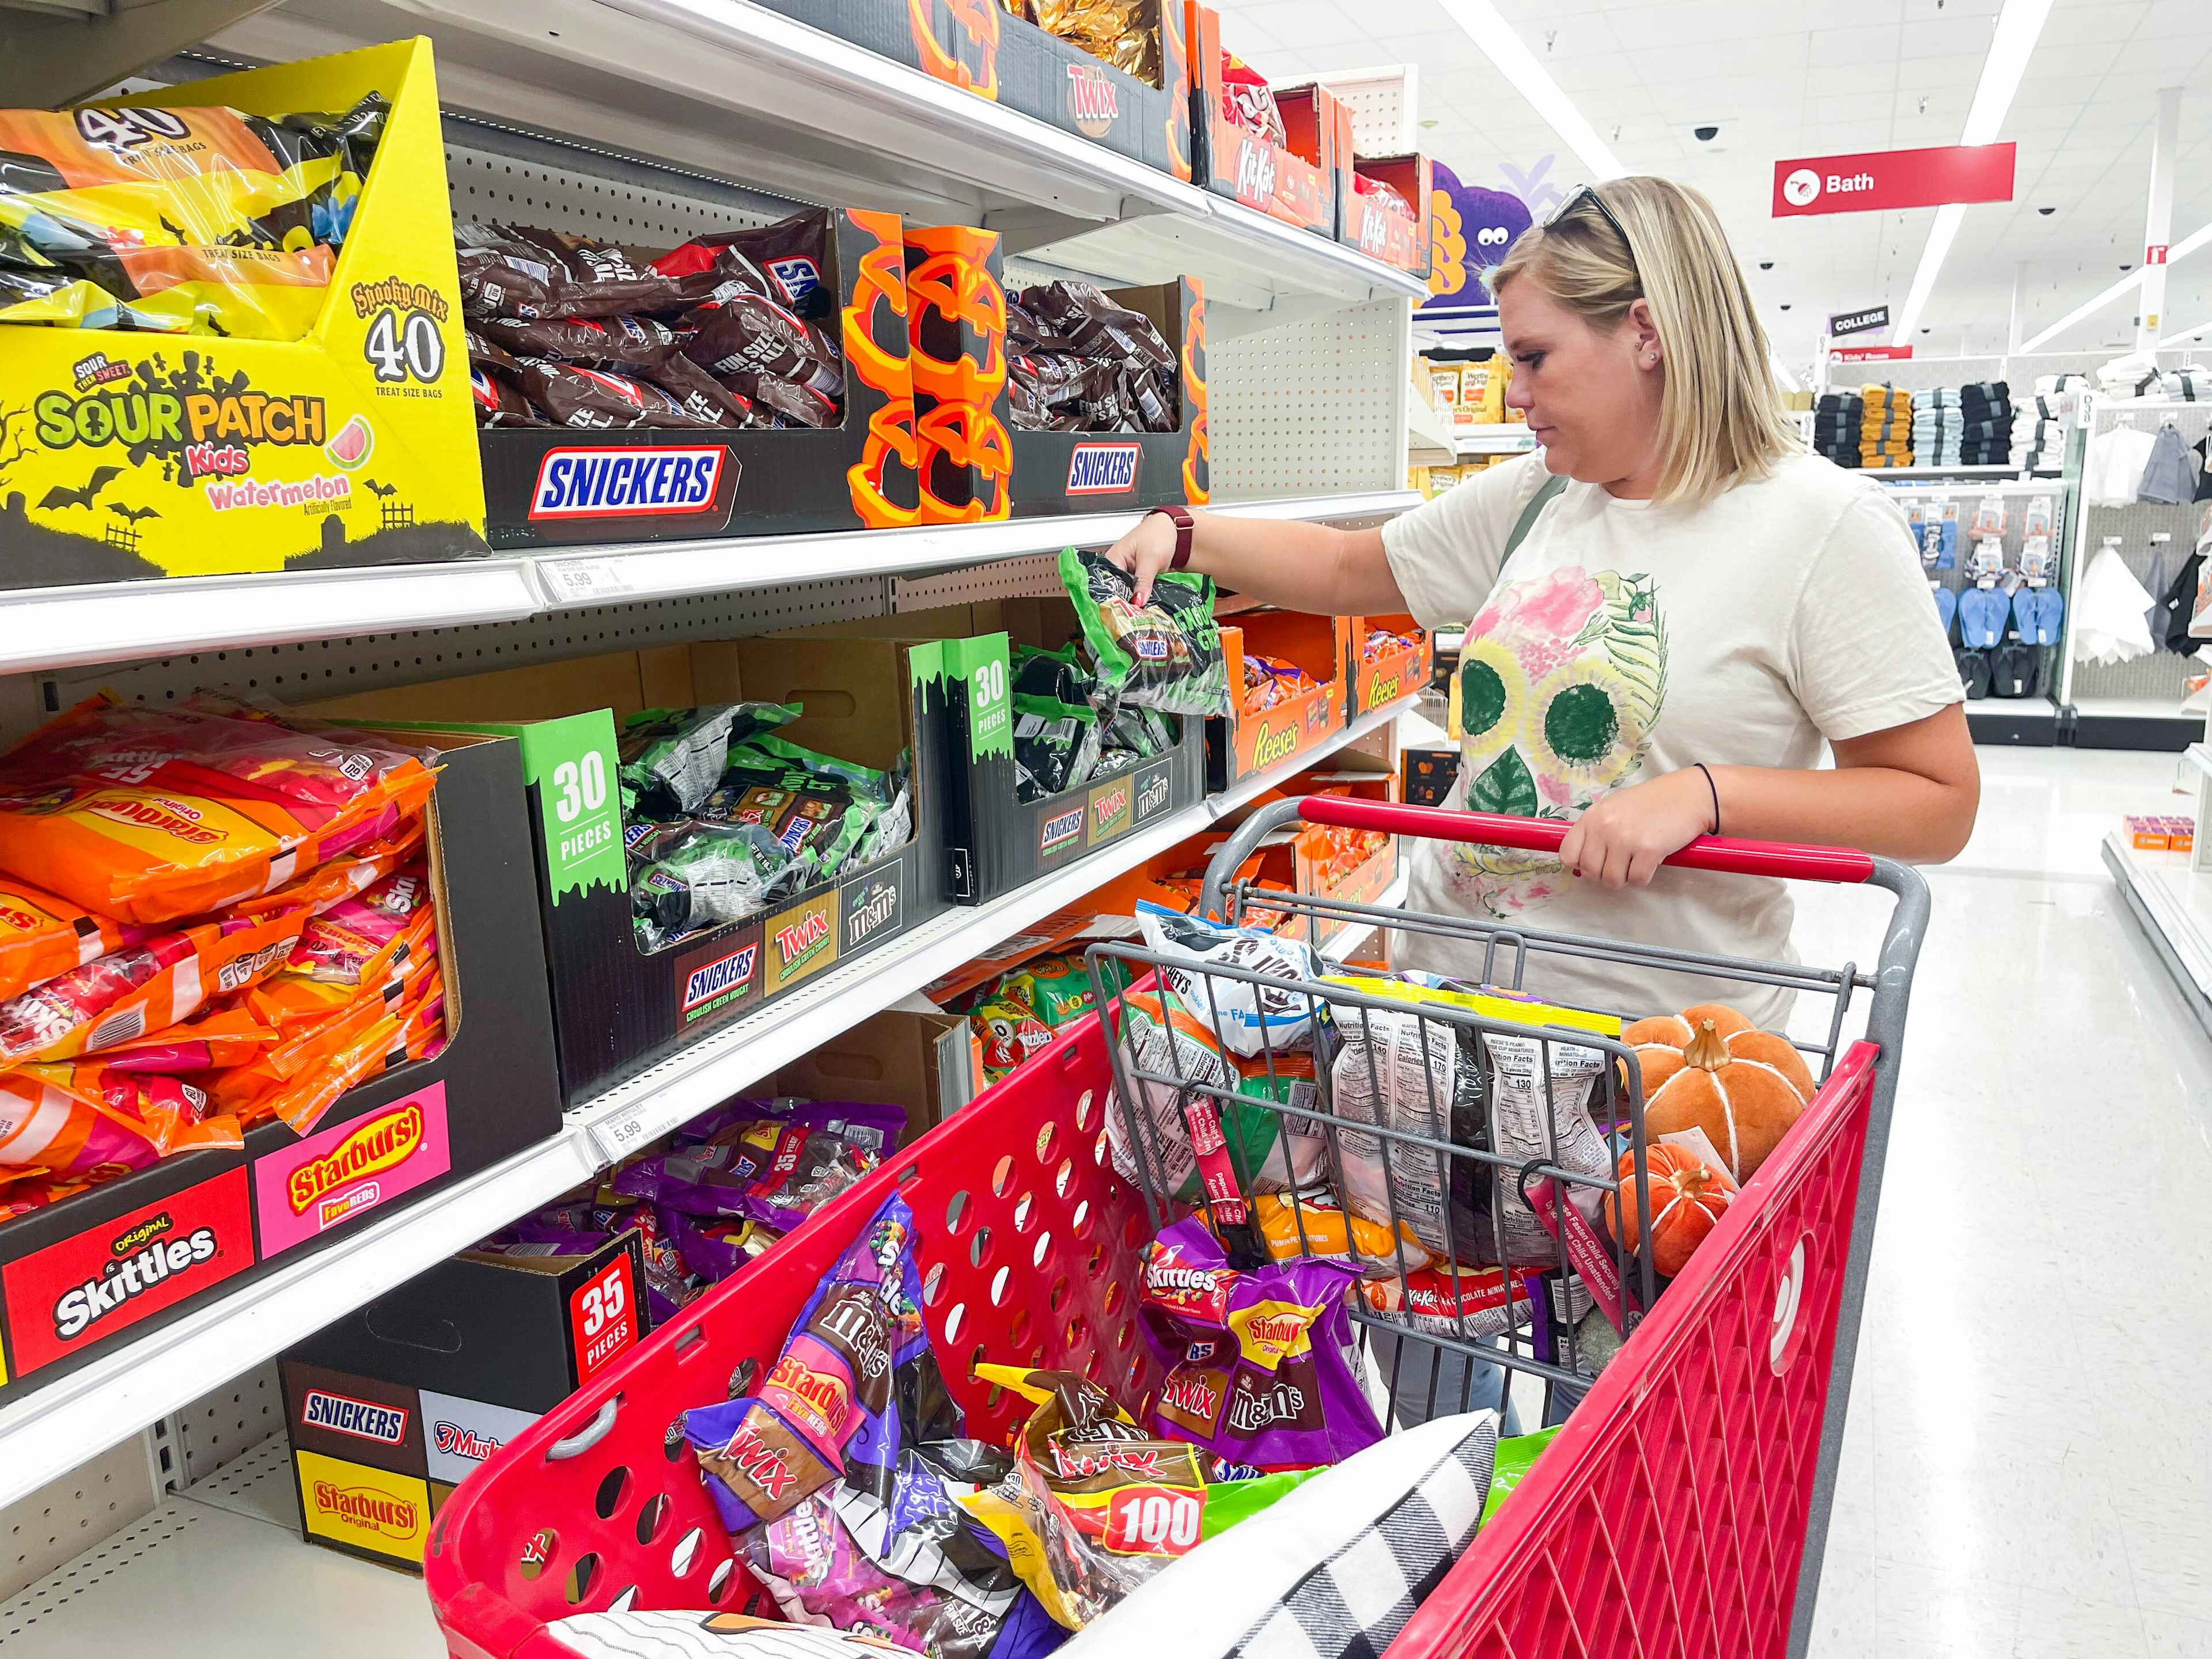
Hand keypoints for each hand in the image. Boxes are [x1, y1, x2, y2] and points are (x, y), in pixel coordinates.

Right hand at [1102, 507, 1182, 606]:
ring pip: (1128, 593)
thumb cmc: (1159, 535)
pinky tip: (1147, 606)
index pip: (1108, 583)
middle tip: (1135, 616)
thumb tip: (1137, 602)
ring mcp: (1129, 574)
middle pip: (1117, 591)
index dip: (1115, 598)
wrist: (1176, 530)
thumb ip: (1143, 582)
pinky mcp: (1139, 579)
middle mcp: (1118, 567)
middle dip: (1127, 603)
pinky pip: (1138, 592)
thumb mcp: (1150, 560)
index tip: (1125, 611)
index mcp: (1113, 559)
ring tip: (1141, 614)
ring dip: (1136, 602)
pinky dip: (1143, 598)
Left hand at [1557, 768, 1714, 889]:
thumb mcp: (1614, 808)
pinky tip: (1650, 863)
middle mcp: (1604, 827)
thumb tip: (1580, 861)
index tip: (1595, 863)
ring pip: (1611, 880)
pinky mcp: (1648, 850)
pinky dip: (1643, 878)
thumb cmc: (1651, 803)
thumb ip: (1595, 830)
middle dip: (1604, 875)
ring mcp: (1625, 838)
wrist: (1688, 795)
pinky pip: (1636, 880)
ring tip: (1635, 864)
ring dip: (1624, 879)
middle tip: (1620, 866)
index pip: (1567, 854)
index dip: (1580, 865)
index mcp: (1592, 816)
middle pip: (1589, 872)